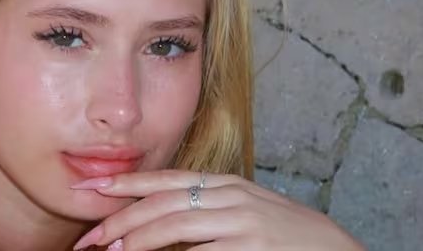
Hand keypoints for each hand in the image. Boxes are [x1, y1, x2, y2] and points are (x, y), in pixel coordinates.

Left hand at [71, 170, 365, 250]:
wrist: (332, 249)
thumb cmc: (282, 233)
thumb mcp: (241, 209)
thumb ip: (204, 207)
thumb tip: (156, 218)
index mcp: (224, 184)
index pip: (165, 179)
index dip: (126, 183)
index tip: (92, 189)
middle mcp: (230, 196)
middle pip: (163, 203)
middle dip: (121, 219)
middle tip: (90, 237)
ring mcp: (242, 221)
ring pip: (177, 225)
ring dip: (139, 239)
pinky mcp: (252, 247)